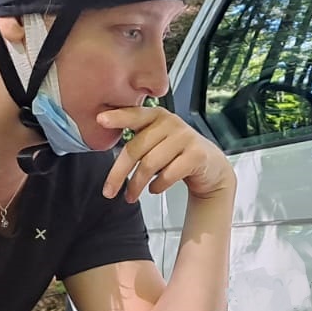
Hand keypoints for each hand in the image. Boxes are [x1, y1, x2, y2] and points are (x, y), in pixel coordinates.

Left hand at [98, 105, 236, 203]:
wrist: (211, 166)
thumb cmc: (177, 154)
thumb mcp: (156, 140)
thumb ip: (136, 139)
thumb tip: (106, 145)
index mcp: (156, 116)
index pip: (134, 114)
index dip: (118, 117)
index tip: (100, 120)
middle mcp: (170, 123)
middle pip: (136, 148)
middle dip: (119, 173)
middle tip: (109, 191)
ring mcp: (185, 137)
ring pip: (150, 164)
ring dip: (137, 184)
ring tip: (131, 195)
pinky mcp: (196, 155)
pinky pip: (169, 174)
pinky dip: (158, 185)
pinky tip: (154, 189)